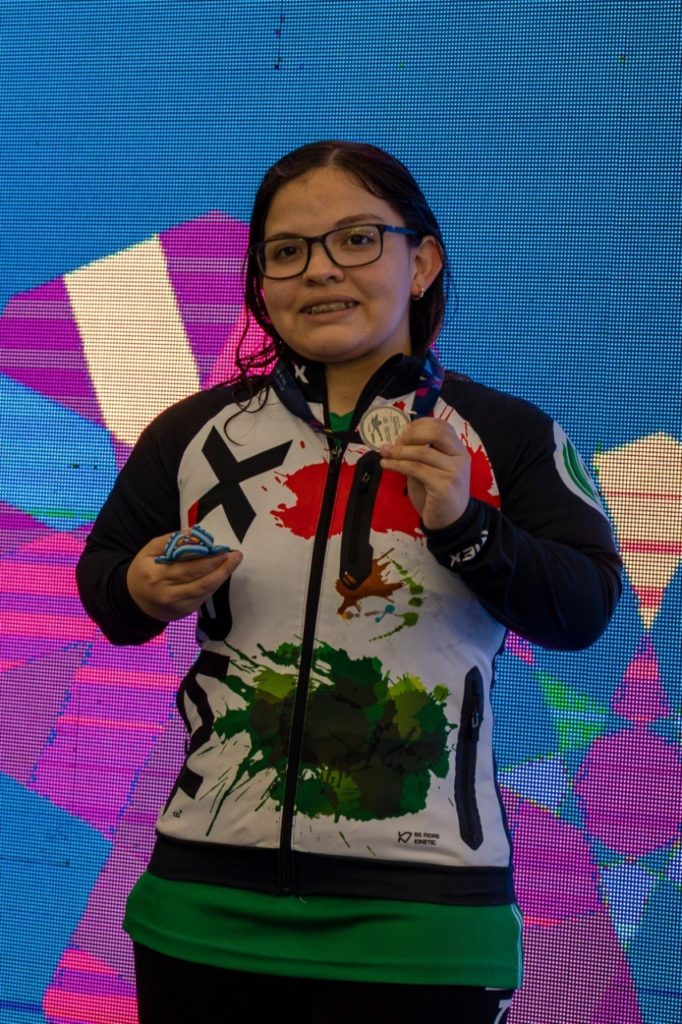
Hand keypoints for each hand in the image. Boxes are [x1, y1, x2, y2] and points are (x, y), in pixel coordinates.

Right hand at [126, 533, 241, 621]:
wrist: (134, 600)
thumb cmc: (144, 570)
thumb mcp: (149, 551)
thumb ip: (171, 540)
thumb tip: (194, 532)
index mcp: (157, 575)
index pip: (188, 567)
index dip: (208, 560)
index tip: (223, 549)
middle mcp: (168, 593)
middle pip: (201, 581)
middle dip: (222, 568)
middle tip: (236, 555)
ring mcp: (177, 606)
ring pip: (205, 591)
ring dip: (222, 576)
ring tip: (233, 562)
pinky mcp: (185, 612)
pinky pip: (204, 597)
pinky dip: (214, 584)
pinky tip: (221, 573)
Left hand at [379, 419, 469, 530]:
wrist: (449, 522)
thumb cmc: (436, 495)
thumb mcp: (430, 469)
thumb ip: (420, 454)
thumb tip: (397, 441)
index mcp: (458, 449)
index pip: (441, 426)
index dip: (418, 425)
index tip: (401, 434)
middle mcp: (460, 457)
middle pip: (436, 433)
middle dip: (411, 434)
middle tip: (394, 442)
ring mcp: (454, 471)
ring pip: (422, 452)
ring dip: (398, 451)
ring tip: (384, 453)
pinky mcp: (444, 485)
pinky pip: (416, 469)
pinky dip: (398, 465)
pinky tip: (386, 465)